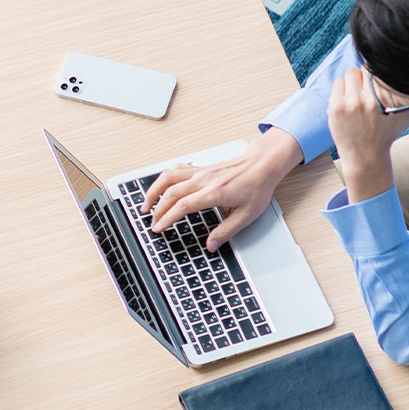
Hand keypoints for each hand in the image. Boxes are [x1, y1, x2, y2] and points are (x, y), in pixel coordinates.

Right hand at [143, 128, 302, 249]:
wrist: (262, 164)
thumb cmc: (257, 187)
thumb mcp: (247, 215)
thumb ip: (226, 232)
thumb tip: (211, 245)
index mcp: (214, 193)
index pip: (182, 206)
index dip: (167, 218)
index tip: (158, 228)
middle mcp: (203, 180)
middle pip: (170, 193)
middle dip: (157, 210)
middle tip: (152, 223)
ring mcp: (200, 172)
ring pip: (168, 178)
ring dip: (154, 191)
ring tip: (146, 204)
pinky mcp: (199, 168)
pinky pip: (175, 170)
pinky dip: (163, 179)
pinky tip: (160, 187)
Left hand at [328, 67, 408, 201]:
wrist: (365, 156)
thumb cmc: (387, 133)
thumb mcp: (407, 116)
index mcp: (386, 99)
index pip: (379, 70)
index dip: (379, 72)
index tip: (379, 79)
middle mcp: (368, 100)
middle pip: (364, 68)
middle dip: (366, 75)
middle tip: (368, 87)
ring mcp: (349, 104)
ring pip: (350, 73)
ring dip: (353, 80)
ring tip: (358, 92)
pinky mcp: (335, 107)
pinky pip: (338, 83)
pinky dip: (343, 87)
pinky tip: (348, 98)